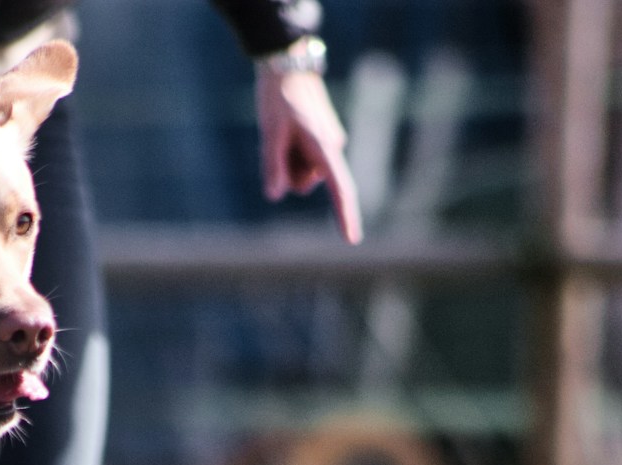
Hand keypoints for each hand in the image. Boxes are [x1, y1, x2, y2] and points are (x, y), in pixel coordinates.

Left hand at [255, 68, 362, 242]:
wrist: (289, 66)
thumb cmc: (278, 98)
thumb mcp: (269, 133)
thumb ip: (272, 165)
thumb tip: (275, 195)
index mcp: (324, 146)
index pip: (339, 188)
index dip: (345, 215)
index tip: (352, 240)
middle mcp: (331, 148)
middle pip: (304, 184)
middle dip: (286, 172)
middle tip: (276, 140)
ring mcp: (327, 146)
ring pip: (301, 174)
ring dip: (287, 162)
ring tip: (282, 132)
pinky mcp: (321, 143)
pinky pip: (302, 162)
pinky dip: (290, 154)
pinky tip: (287, 131)